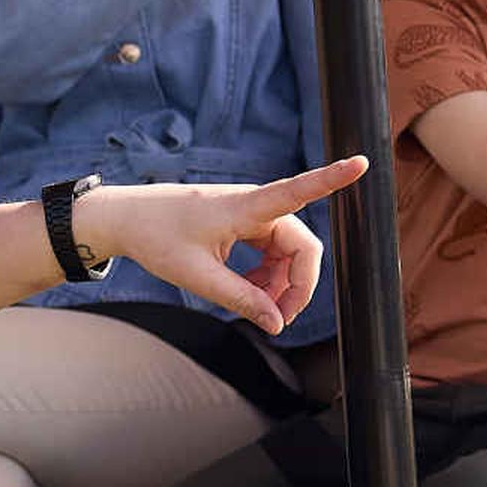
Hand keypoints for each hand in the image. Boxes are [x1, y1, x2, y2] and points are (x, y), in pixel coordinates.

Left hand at [72, 157, 363, 332]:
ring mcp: (249, 215)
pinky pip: (272, 252)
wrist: (125, 218)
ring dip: (280, 285)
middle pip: (301, 247)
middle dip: (298, 286)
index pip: (297, 191)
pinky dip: (267, 277)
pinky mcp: (243, 224)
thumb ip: (240, 299)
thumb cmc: (155, 238)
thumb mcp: (196, 276)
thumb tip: (277, 323)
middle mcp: (253, 206)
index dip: (332, 179)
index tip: (361, 163)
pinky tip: (248, 293)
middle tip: (278, 321)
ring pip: (288, 253)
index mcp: (243, 208)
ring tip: (254, 308)